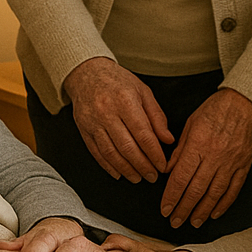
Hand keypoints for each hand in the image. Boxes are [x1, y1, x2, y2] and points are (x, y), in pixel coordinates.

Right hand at [62, 57, 173, 182]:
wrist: (87, 73)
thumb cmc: (118, 81)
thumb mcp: (143, 91)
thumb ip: (157, 116)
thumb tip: (168, 140)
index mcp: (125, 101)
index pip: (143, 134)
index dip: (154, 154)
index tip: (162, 165)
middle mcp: (107, 112)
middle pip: (127, 147)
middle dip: (142, 166)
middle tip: (152, 176)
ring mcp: (93, 122)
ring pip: (111, 153)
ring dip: (126, 169)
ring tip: (138, 178)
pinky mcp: (83, 129)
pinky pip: (96, 153)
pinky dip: (108, 166)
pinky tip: (119, 173)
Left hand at [160, 88, 251, 228]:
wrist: (245, 102)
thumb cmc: (215, 109)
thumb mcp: (190, 123)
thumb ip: (179, 150)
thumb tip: (167, 170)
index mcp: (198, 145)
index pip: (181, 177)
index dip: (171, 196)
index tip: (165, 209)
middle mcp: (215, 156)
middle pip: (196, 190)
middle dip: (183, 209)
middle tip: (175, 221)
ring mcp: (231, 162)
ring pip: (215, 193)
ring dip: (202, 211)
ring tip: (193, 222)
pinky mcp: (244, 165)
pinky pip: (233, 189)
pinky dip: (224, 204)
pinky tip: (215, 213)